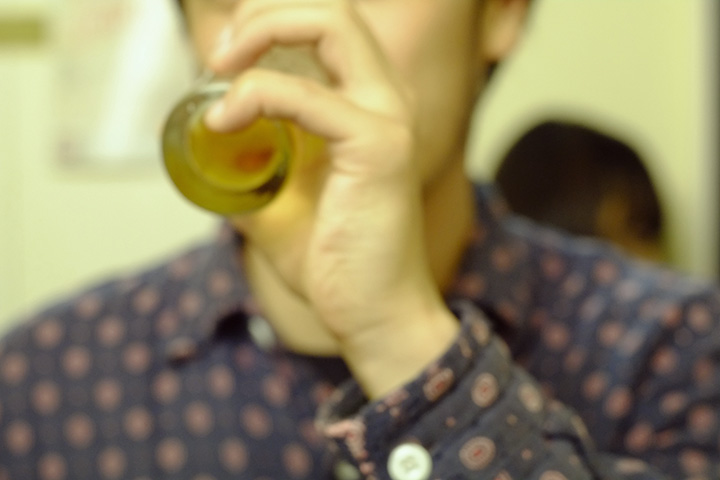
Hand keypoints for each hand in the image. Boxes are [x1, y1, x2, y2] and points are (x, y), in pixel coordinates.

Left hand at [206, 0, 458, 396]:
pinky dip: (254, 95)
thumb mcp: (277, 204)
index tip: (223, 61)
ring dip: (262, 31)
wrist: (374, 315)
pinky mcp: (378, 148)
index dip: (271, 23)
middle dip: (264, 14)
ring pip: (331, 24)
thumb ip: (250, 169)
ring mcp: (388, 120)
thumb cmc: (335, 263)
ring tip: (220, 69)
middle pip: (333, 11)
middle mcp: (388, 101)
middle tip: (221, 55)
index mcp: (370, 107)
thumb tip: (204, 151)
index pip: (329, 27)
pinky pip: (305, 94)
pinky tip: (223, 121)